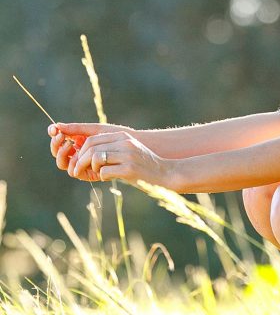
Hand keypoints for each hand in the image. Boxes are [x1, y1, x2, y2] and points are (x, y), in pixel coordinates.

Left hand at [48, 122, 173, 187]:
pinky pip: (104, 171)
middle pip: (91, 148)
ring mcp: (127, 155)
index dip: (81, 151)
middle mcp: (124, 142)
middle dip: (80, 161)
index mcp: (122, 136)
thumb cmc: (144, 165)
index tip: (77, 162)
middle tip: (77, 171)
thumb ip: (112, 148)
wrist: (166, 173)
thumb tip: (87, 154)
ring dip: (90, 168)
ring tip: (95, 174)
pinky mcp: (130, 169)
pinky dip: (102, 176)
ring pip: (95, 158)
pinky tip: (108, 178)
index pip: (92, 139)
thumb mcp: (128, 151)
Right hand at [48, 122, 125, 175]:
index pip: (59, 141)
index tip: (53, 129)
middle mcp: (77, 154)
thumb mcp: (94, 130)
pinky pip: (74, 171)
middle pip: (57, 153)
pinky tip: (78, 153)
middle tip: (61, 136)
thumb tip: (55, 126)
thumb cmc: (114, 136)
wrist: (129, 146)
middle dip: (56, 145)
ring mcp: (82, 164)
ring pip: (63, 163)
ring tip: (69, 143)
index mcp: (77, 142)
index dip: (54, 136)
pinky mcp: (88, 173)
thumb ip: (75, 129)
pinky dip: (73, 163)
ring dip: (61, 154)